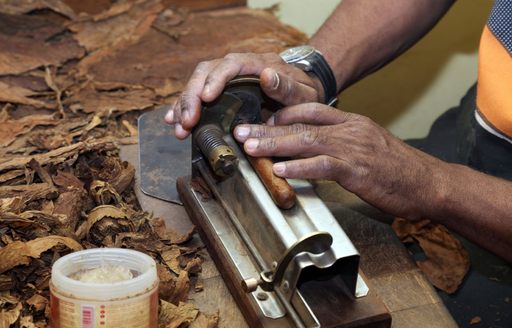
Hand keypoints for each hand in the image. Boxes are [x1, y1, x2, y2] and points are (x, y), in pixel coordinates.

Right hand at [164, 52, 324, 138]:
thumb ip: (287, 86)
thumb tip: (268, 74)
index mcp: (256, 64)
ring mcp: (225, 80)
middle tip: (187, 121)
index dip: (216, 79)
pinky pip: (197, 96)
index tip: (207, 98)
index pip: (230, 65)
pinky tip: (172, 120)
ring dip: (184, 105)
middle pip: (206, 73)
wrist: (301, 93)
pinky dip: (183, 108)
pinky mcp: (219, 93)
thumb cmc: (302, 93)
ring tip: (178, 128)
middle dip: (192, 96)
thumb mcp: (302, 92)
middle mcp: (236, 68)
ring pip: (196, 84)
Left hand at [233, 103, 445, 219]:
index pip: (311, 109)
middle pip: (301, 124)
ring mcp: (353, 149)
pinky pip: (323, 166)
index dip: (283, 113)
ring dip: (275, 145)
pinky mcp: (358, 171)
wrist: (428, 183)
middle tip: (241, 132)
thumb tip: (312, 149)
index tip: (261, 119)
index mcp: (351, 122)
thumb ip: (340, 143)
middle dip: (267, 128)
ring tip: (251, 148)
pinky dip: (299, 168)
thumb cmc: (396, 168)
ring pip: (307, 141)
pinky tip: (281, 171)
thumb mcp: (367, 146)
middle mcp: (350, 130)